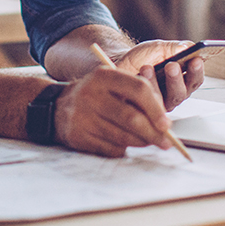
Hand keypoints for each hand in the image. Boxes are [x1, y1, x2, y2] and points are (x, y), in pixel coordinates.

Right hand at [52, 67, 173, 156]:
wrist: (57, 107)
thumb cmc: (96, 96)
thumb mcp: (112, 85)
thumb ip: (136, 96)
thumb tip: (163, 123)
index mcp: (104, 76)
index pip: (138, 89)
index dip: (156, 108)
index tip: (167, 124)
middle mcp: (91, 94)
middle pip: (131, 118)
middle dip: (153, 133)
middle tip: (166, 142)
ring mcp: (82, 116)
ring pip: (122, 136)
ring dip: (141, 143)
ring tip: (149, 142)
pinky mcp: (78, 136)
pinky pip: (109, 148)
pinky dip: (123, 149)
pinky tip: (125, 144)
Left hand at [114, 40, 205, 110]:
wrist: (120, 64)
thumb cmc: (142, 58)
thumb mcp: (158, 48)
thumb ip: (173, 48)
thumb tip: (187, 47)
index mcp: (183, 80)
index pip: (195, 79)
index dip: (197, 71)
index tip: (196, 59)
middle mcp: (175, 95)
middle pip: (183, 92)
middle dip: (177, 78)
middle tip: (172, 66)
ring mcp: (161, 105)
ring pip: (165, 101)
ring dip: (158, 84)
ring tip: (149, 67)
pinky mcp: (146, 111)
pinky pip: (148, 105)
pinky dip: (144, 89)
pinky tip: (139, 76)